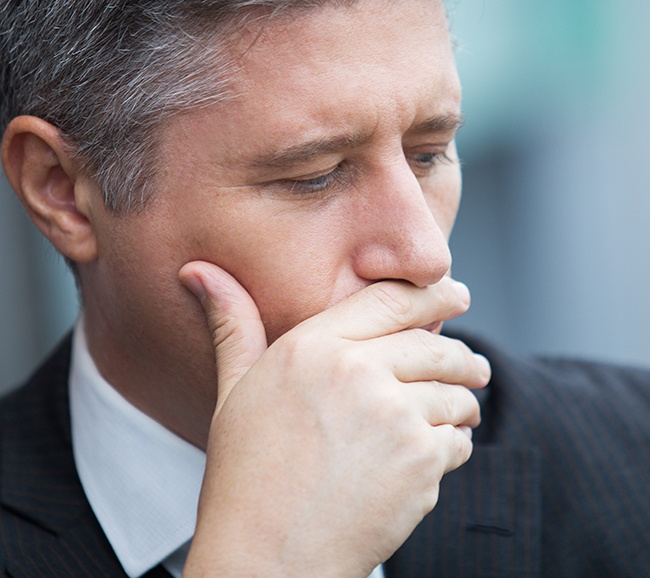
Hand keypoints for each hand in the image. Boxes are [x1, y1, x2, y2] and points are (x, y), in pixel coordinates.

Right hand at [179, 263, 489, 576]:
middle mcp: (358, 372)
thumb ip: (232, 324)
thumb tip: (198, 270)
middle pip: (436, 345)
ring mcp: (393, 416)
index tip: (457, 292)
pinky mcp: (419, 462)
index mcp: (314, 346)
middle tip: (473, 366)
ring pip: (455, 394)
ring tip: (460, 411)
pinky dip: (455, 444)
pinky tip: (437, 453)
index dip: (435, 291)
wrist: (267, 559)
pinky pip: (458, 440)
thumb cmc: (246, 473)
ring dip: (463, 403)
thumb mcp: (234, 390)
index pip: (392, 299)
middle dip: (461, 356)